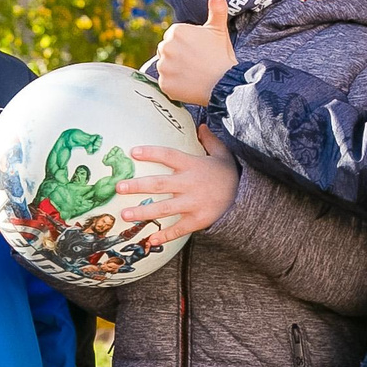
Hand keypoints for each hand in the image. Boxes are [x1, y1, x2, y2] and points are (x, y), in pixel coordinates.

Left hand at [119, 125, 238, 246]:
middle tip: (119, 187)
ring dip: (143, 212)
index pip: (169, 156)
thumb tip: (202, 126)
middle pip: (160, 185)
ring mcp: (193, 204)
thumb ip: (210, 141)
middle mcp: (190, 184)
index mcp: (193, 166)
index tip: (133, 152)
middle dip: (138, 186)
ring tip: (125, 215)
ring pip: (165, 208)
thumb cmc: (229, 174)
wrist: (247, 198)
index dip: (151, 153)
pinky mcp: (198, 220)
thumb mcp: (222, 154)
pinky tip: (150, 239)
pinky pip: (179, 229)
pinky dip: (165, 235)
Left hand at [152, 0, 234, 105]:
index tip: (198, 51)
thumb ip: (216, 7)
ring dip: (175, 71)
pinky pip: (166, 83)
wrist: (225, 83)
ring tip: (193, 73)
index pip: (174, 37)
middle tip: (196, 63)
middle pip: (167, 51)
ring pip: (165, 67)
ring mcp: (164, 67)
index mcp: (176, 31)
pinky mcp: (164, 84)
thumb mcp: (219, 29)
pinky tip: (189, 84)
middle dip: (178, 56)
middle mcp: (166, 47)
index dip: (186, 45)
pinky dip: (175, 85)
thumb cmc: (221, 55)